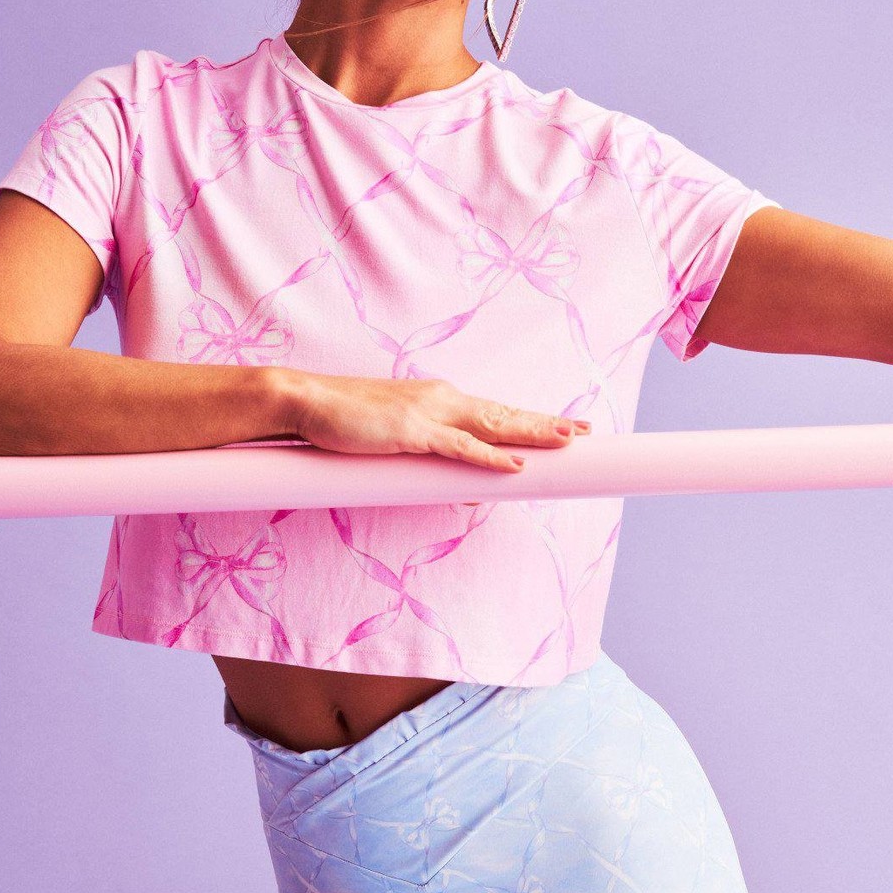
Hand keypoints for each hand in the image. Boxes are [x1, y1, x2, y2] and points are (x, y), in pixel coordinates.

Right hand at [287, 372, 590, 502]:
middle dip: (547, 424)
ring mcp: (428, 414)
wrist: (306, 401)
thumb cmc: (345, 422)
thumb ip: (430, 461)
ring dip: (531, 433)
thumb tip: (464, 492)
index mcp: (439, 400)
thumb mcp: (396, 441)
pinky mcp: (411, 433)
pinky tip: (514, 463)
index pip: (495, 411)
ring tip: (568, 441)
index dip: (531, 420)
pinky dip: (488, 456)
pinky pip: (458, 448)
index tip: (566, 425)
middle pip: (504, 414)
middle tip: (585, 432)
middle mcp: (442, 400)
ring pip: (492, 426)